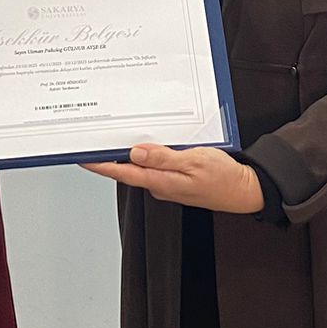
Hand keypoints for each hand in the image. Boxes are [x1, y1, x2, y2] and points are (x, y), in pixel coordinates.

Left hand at [85, 144, 263, 212]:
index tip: (82, 157)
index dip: (100, 165)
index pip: (122, 172)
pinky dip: (147, 155)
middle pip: (127, 169)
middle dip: (110, 155)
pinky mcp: (174, 180)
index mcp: (161, 181)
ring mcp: (167, 184)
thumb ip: (163, 157)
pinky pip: (154, 166)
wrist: (245, 190)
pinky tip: (147, 144)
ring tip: (115, 136)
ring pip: (141, 166)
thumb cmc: (223, 177)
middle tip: (94, 138)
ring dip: (128, 154)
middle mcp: (159, 185)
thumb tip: (136, 153)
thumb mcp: (195, 160)